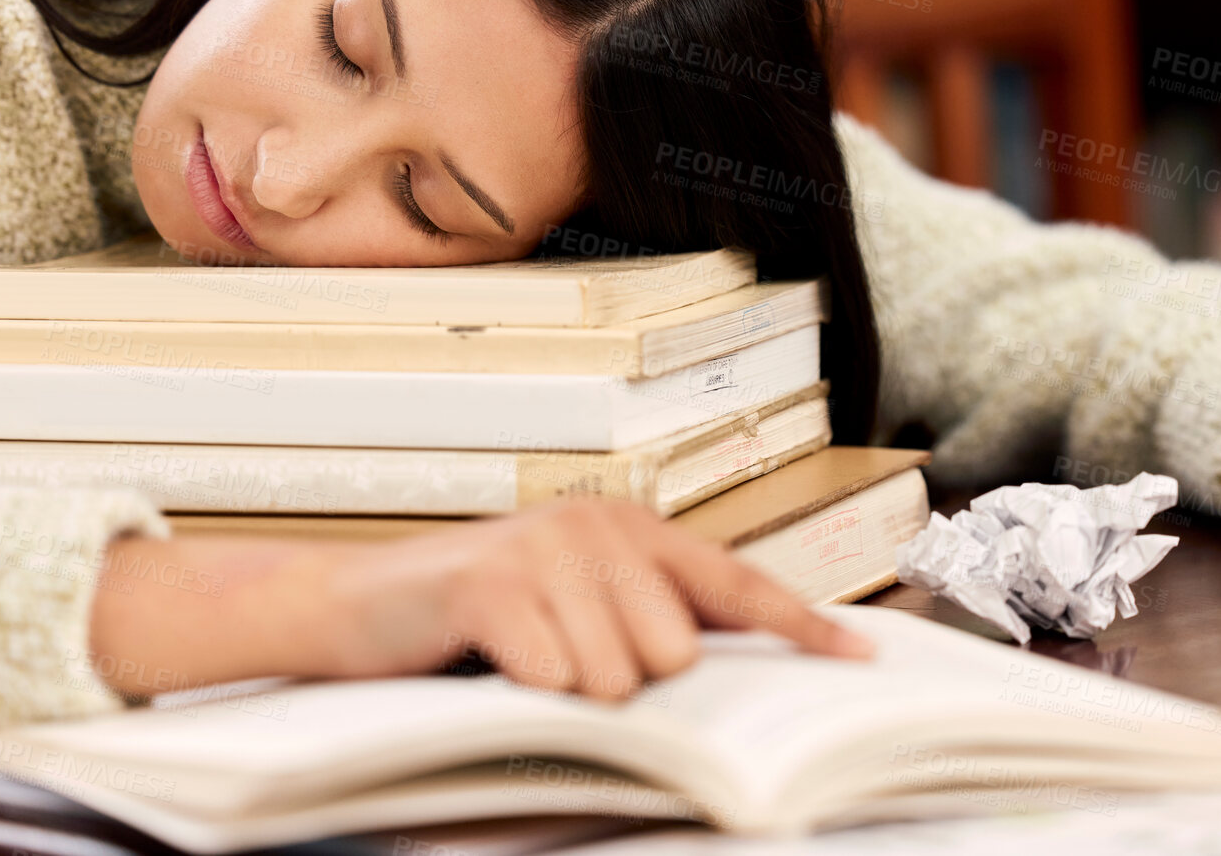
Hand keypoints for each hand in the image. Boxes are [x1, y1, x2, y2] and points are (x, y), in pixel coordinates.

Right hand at [88, 500, 873, 700]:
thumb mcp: (576, 613)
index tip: (862, 657)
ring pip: (620, 677)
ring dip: (570, 693)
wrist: (358, 608)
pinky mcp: (495, 580)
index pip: (736, 581)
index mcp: (630, 530)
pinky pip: (558, 680)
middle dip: (626, 681)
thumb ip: (650, 624)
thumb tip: (729, 668)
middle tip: (562, 661)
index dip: (801, 623)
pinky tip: (494, 662)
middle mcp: (600, 525)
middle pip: (675, 653)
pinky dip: (526, 694)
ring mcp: (548, 547)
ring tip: (523, 661)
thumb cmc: (477, 622)